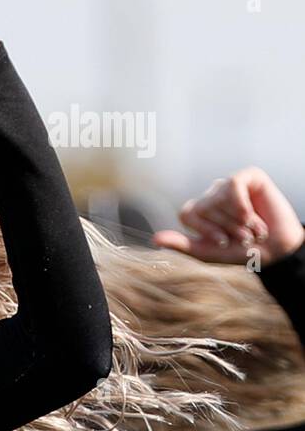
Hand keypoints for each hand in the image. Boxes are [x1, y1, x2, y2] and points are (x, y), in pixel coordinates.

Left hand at [152, 167, 304, 265]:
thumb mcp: (207, 252)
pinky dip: (241, 203)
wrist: (274, 251)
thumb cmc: (240, 251)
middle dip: (226, 228)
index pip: (187, 214)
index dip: (206, 230)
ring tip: (252, 228)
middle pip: (204, 207)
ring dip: (239, 220)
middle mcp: (211, 196)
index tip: (222, 242)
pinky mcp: (249, 177)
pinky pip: (234, 183)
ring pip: (220, 198)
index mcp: (198, 211)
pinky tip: (251, 214)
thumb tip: (154, 239)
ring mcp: (228, 186)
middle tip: (243, 236)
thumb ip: (182, 244)